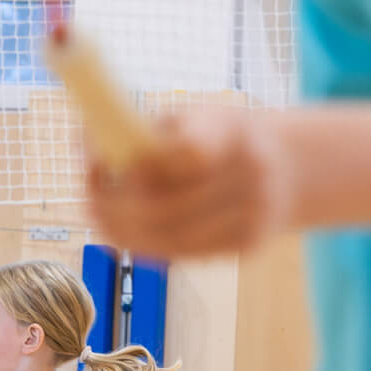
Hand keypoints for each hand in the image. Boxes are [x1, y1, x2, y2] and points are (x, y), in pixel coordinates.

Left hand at [87, 106, 291, 259]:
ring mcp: (255, 213)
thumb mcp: (188, 117)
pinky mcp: (250, 245)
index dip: (134, 166)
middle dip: (113, 207)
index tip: (95, 164)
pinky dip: (147, 244)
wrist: (286, 169)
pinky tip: (124, 232)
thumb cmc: (217, 138)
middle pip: (165, 205)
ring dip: (123, 230)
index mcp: (232, 129)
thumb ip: (141, 130)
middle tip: (85, 199)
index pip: (183, 152)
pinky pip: (184, 252)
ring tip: (97, 216)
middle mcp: (252, 172)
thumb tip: (83, 141)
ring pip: (169, 237)